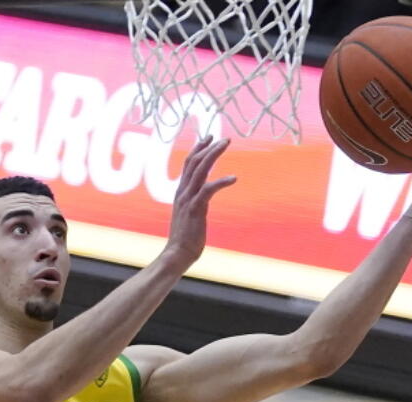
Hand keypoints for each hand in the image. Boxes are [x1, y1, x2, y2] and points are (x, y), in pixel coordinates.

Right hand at [162, 135, 236, 269]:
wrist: (177, 253)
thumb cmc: (186, 238)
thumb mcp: (189, 215)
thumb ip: (193, 202)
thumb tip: (200, 198)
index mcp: (181, 192)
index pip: (188, 164)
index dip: (198, 148)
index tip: (209, 137)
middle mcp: (182, 192)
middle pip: (194, 162)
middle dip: (209, 147)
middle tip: (224, 139)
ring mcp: (187, 199)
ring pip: (200, 170)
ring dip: (213, 154)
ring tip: (225, 144)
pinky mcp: (195, 208)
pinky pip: (208, 189)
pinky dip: (221, 181)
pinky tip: (233, 178)